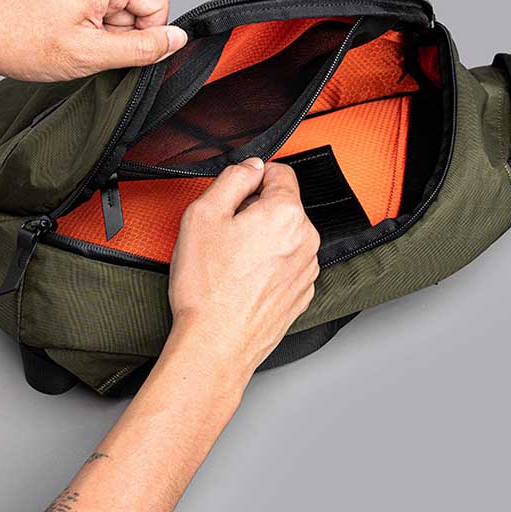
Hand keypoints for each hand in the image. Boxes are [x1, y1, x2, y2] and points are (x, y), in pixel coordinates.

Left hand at [0, 0, 186, 81]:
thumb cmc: (15, 40)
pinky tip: (45, 30)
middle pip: (129, 2)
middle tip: (80, 49)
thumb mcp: (89, 54)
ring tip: (58, 40)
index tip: (115, 53)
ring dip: (91, 27)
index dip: (145, 36)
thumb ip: (141, 48)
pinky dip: (70, 17)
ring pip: (103, 2)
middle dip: (113, 32)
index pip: (157, 4)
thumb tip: (176, 40)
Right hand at [166, 158, 321, 385]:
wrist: (215, 344)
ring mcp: (307, 270)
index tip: (236, 194)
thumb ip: (232, 178)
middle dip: (255, 212)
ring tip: (231, 262)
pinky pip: (286, 265)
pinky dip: (268, 267)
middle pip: (283, 206)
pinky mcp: (301, 294)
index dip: (253, 177)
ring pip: (285, 236)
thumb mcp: (203, 214)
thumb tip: (251, 167)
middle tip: (224, 233)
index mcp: (287, 213)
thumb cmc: (207, 288)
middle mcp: (306, 239)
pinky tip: (242, 281)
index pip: (281, 171)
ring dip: (262, 240)